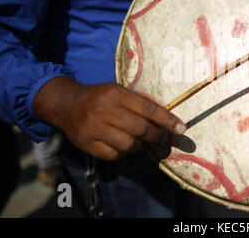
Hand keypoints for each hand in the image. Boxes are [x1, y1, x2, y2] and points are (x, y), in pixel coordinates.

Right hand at [33, 77, 185, 159]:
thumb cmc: (100, 98)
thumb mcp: (118, 92)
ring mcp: (94, 128)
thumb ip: (139, 104)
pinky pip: (115, 155)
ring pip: (129, 145)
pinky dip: (122, 153)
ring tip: (133, 138)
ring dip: (137, 145)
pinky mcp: (87, 144)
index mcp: (116, 94)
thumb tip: (167, 122)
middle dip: (154, 135)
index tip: (181, 128)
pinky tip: (118, 144)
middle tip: (157, 137)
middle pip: (141, 129)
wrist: (67, 105)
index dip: (167, 120)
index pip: (148, 108)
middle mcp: (105, 110)